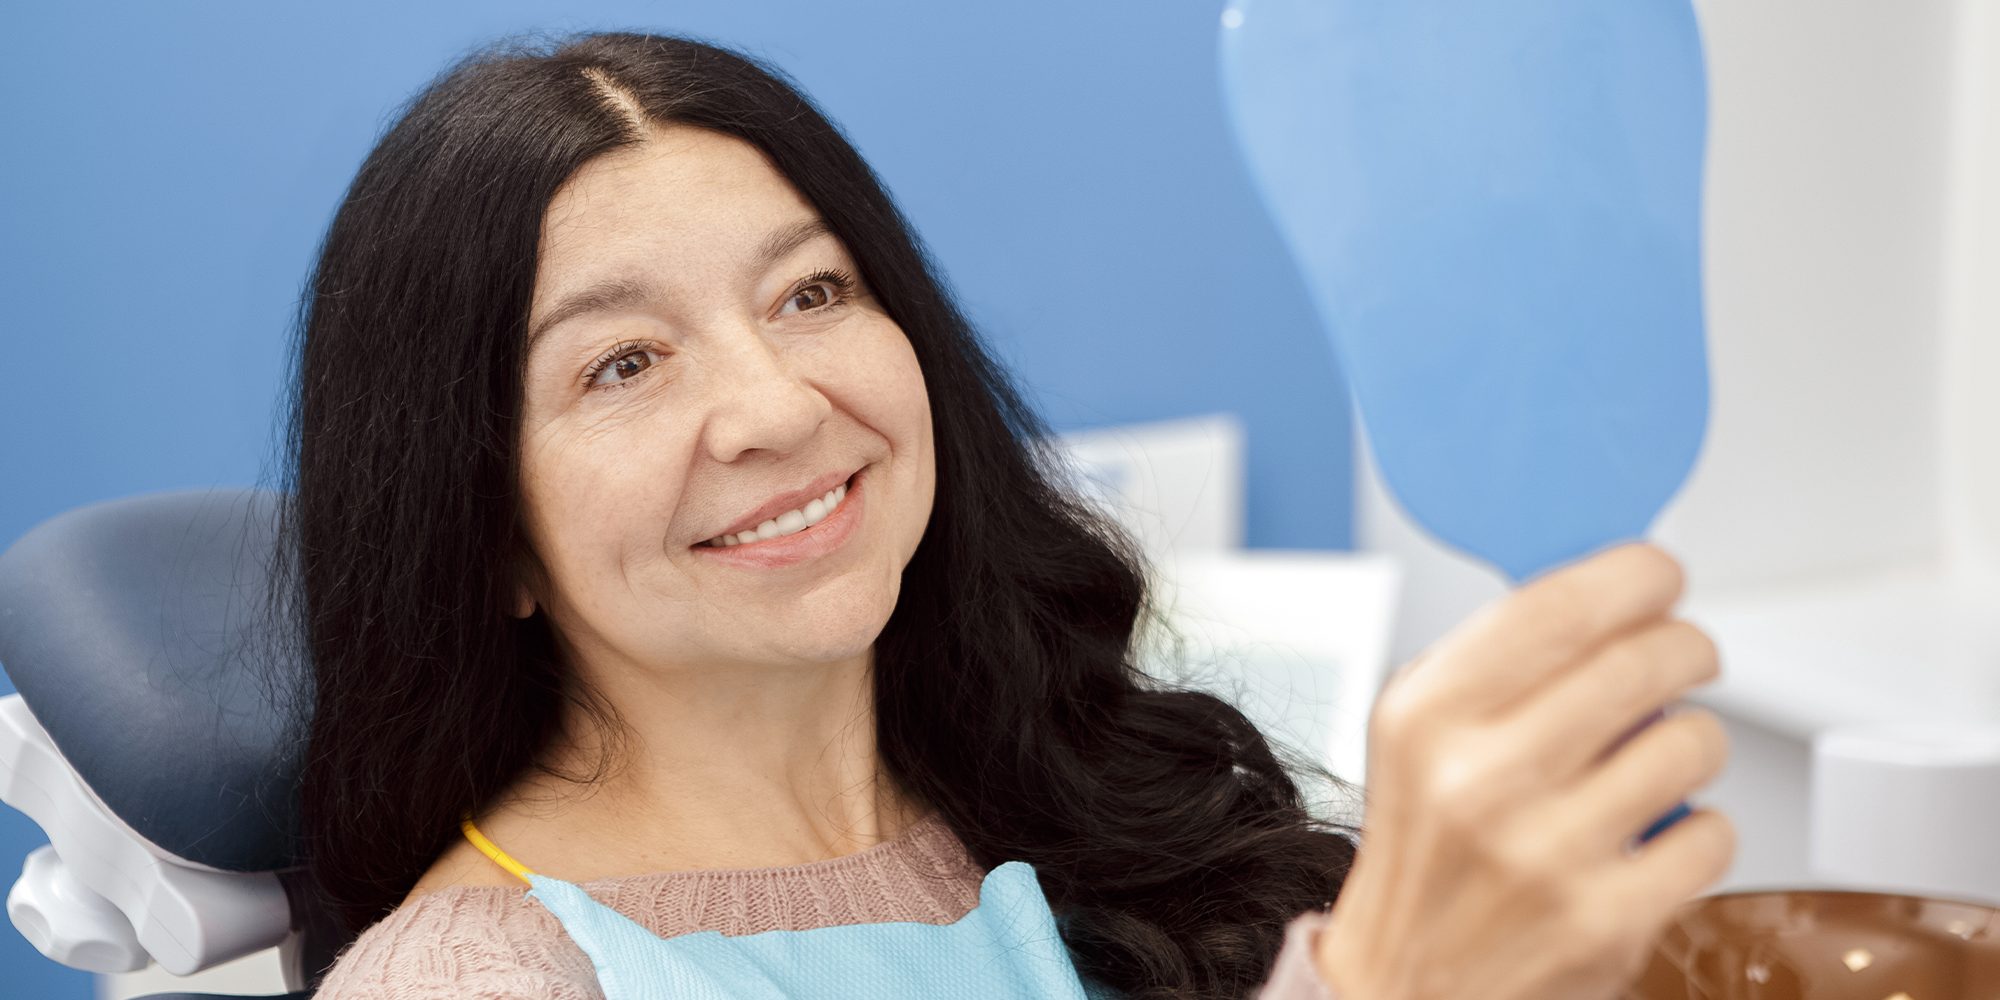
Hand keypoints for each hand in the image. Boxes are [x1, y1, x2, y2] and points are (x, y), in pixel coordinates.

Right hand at [1313, 543, 1734, 998]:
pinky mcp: (1606, 920)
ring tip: (1656, 758)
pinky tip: (1652, 835)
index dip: (1635, 576)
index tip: (1659, 578)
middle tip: (1685, 655)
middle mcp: (1481, 778)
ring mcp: (1546, 853)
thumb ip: (1497, 662)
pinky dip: (1698, 829)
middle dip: (1686, 646)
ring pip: (1692, 742)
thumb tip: (1613, 595)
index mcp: (1427, 716)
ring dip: (1693, 739)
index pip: (1557, 606)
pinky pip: (1712, 834)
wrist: (1406, 987)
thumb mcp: (1417, 736)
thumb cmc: (1428, 851)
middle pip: (1642, 660)